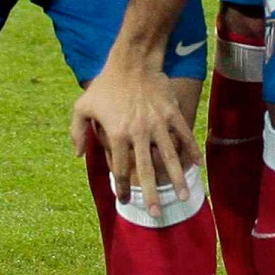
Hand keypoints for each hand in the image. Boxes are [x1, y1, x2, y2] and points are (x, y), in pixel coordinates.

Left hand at [72, 61, 198, 213]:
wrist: (132, 61)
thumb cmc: (105, 84)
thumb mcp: (82, 105)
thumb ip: (77, 132)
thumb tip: (77, 156)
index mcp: (116, 134)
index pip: (120, 169)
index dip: (122, 187)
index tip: (125, 201)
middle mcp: (138, 132)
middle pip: (145, 170)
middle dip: (150, 194)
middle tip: (157, 214)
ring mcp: (158, 123)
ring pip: (168, 157)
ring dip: (176, 179)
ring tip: (183, 197)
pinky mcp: (172, 113)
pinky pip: (184, 135)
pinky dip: (191, 151)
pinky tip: (197, 165)